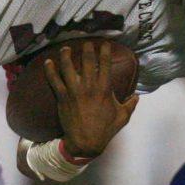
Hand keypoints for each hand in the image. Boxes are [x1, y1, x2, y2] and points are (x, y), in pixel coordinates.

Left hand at [43, 42, 138, 157]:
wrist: (85, 142)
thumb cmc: (105, 130)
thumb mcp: (122, 117)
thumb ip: (130, 105)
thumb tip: (137, 96)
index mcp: (104, 89)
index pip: (105, 64)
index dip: (104, 51)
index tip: (104, 43)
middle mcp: (89, 86)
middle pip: (87, 62)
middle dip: (87, 49)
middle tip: (86, 42)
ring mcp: (74, 91)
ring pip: (68, 68)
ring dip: (66, 55)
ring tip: (66, 48)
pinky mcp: (62, 97)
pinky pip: (54, 81)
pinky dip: (50, 70)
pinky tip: (48, 62)